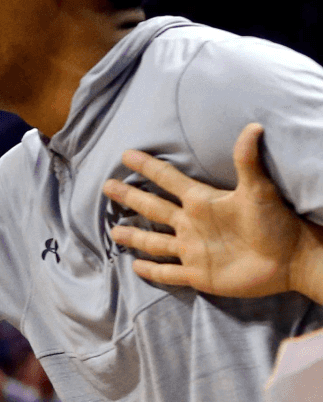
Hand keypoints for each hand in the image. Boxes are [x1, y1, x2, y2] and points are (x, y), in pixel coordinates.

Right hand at [103, 123, 322, 299]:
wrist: (292, 260)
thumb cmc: (276, 222)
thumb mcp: (259, 189)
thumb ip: (248, 160)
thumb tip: (254, 126)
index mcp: (201, 202)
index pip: (167, 180)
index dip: (148, 168)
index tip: (127, 155)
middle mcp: (192, 224)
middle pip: (153, 209)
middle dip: (130, 198)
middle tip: (108, 186)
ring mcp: (194, 250)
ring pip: (155, 242)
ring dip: (135, 237)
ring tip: (114, 232)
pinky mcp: (199, 275)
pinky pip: (169, 272)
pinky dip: (152, 270)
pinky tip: (136, 267)